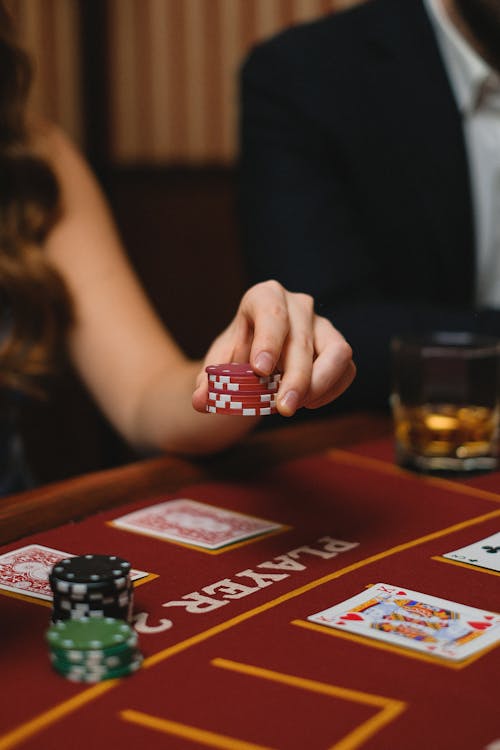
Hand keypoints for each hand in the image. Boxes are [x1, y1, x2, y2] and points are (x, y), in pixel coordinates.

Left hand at [192, 280, 354, 415]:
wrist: (253, 362)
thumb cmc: (235, 357)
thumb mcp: (217, 368)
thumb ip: (208, 383)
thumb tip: (202, 401)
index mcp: (263, 297)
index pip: (271, 310)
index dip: (268, 339)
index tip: (260, 370)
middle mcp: (298, 305)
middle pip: (302, 339)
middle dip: (295, 377)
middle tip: (282, 409)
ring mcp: (322, 325)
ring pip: (337, 351)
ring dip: (320, 384)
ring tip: (294, 406)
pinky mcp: (338, 349)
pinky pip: (346, 369)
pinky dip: (331, 391)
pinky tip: (308, 404)